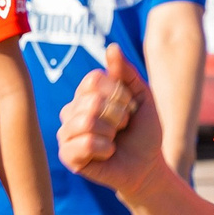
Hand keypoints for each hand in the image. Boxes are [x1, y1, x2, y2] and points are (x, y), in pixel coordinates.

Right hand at [59, 45, 162, 198]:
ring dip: (111, 132)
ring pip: (85, 122)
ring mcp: (66, 133)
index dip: (118, 94)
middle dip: (118, 116)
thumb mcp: (141, 98)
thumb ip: (126, 74)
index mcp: (85, 95)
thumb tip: (112, 47)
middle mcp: (71, 111)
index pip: (93, 80)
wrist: (147, 167)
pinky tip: (107, 154)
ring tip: (114, 140)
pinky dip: (105, 149)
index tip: (128, 107)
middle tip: (122, 127)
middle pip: (91, 102)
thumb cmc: (143, 133)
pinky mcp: (67, 156)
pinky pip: (83, 144)